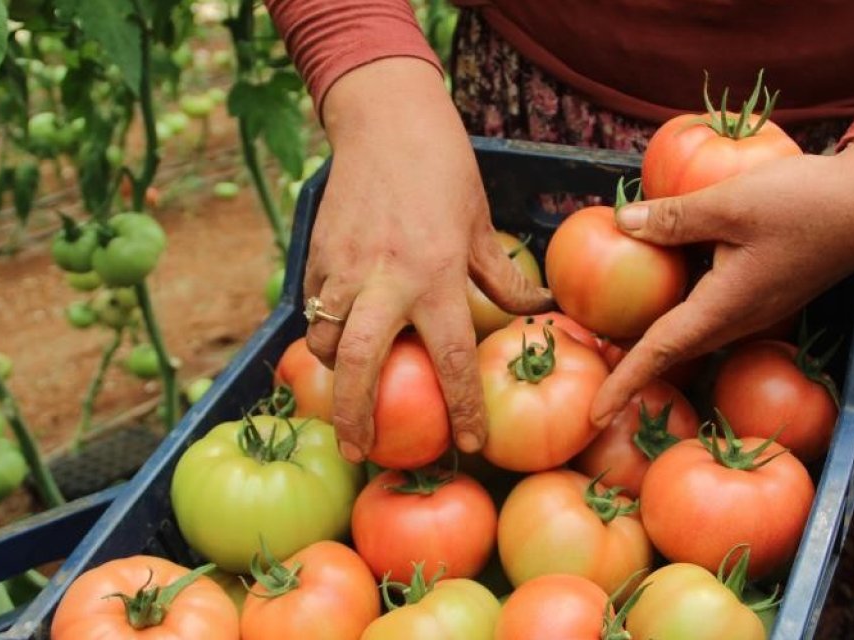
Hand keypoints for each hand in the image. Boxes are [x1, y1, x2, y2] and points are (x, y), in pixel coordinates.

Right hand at [308, 58, 551, 461]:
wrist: (386, 121)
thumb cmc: (444, 172)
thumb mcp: (480, 226)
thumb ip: (502, 278)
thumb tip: (539, 314)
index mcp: (436, 276)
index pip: (451, 359)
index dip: (462, 408)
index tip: (468, 445)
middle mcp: (386, 280)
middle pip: (360, 365)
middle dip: (356, 417)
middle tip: (360, 454)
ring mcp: (343, 269)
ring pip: (324, 341)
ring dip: (333, 376)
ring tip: (346, 397)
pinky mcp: (316, 257)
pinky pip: (314, 310)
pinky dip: (321, 331)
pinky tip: (333, 341)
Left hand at [590, 136, 853, 425]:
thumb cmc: (805, 202)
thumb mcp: (731, 204)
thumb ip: (672, 217)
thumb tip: (620, 224)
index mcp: (724, 309)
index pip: (660, 353)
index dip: (623, 384)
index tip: (593, 414)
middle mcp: (736, 319)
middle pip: (669, 347)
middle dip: (626, 363)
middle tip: (581, 360)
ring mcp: (750, 308)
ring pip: (687, 327)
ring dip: (647, 333)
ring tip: (602, 329)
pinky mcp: (758, 290)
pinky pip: (705, 304)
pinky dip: (672, 300)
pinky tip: (654, 274)